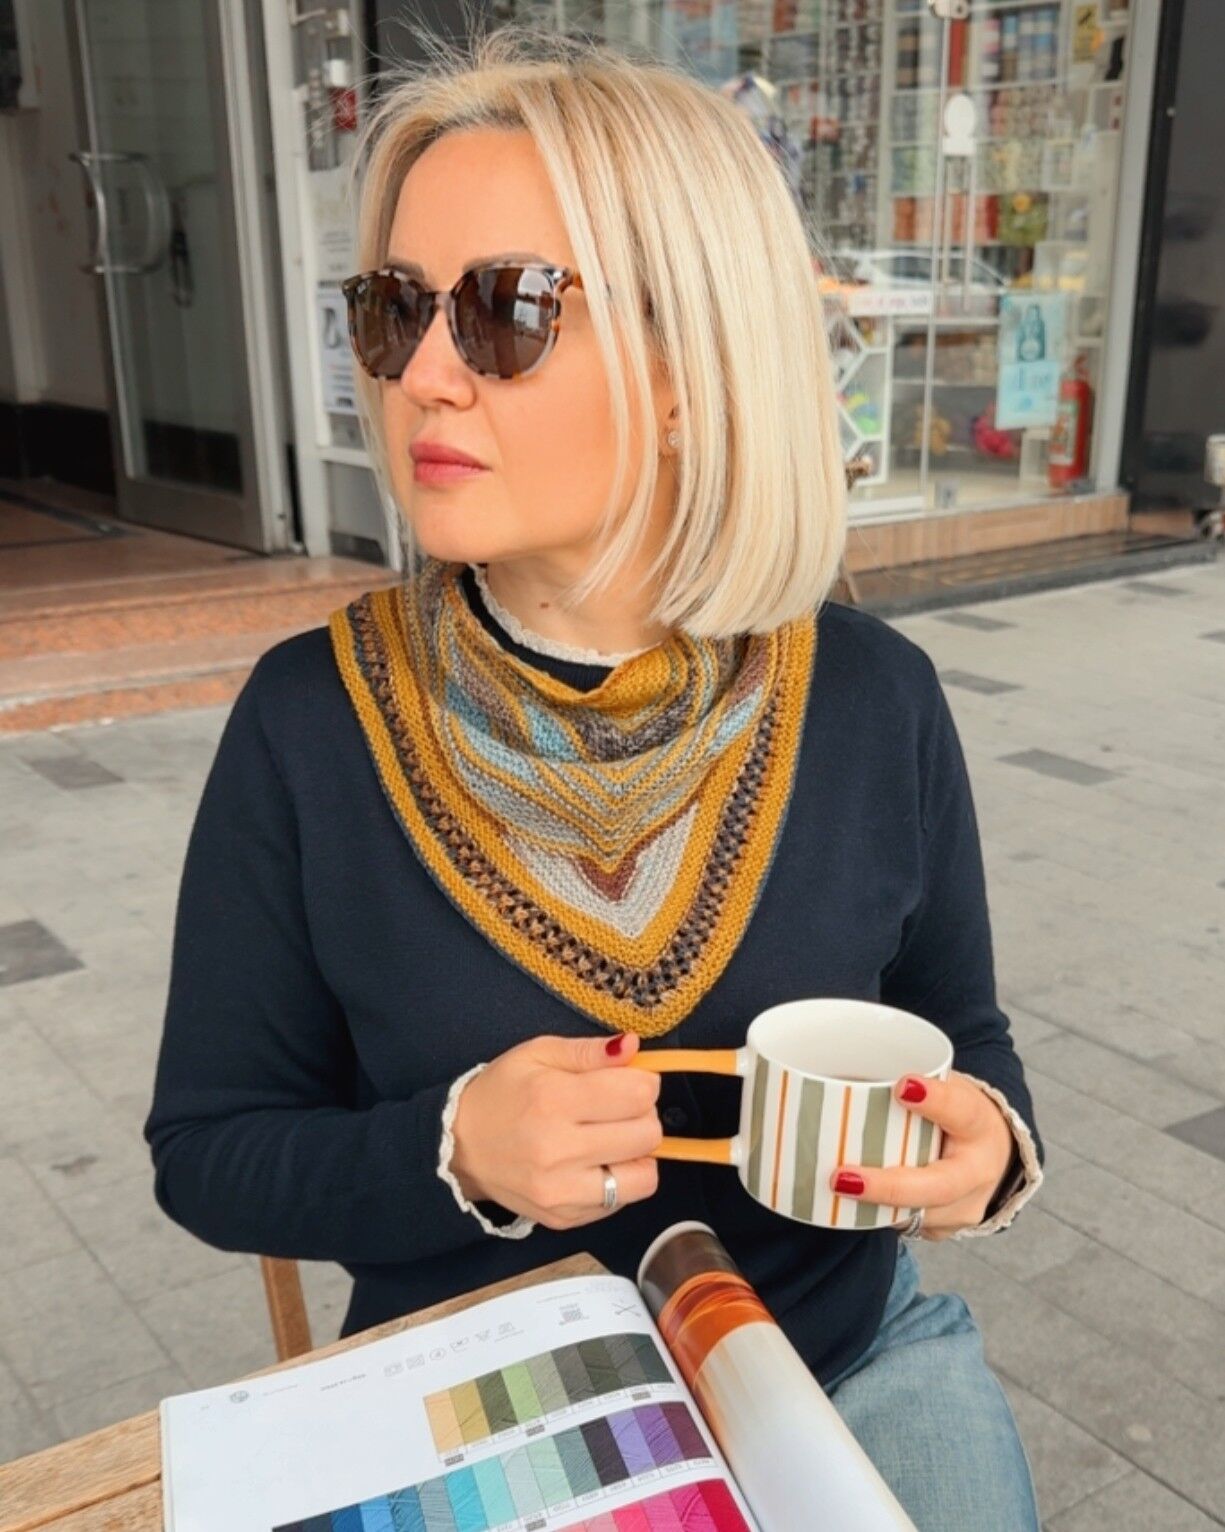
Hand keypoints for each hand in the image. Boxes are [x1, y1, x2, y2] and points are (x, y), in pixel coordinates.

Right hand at [449, 1033, 661, 1230]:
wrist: (458, 1147)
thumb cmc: (502, 1093)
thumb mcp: (537, 1053)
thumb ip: (589, 1050)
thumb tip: (633, 1046)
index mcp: (553, 1099)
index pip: (638, 1095)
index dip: (643, 1083)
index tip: (629, 1081)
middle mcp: (558, 1150)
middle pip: (647, 1134)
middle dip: (643, 1115)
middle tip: (619, 1109)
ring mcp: (561, 1191)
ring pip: (644, 1177)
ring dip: (638, 1154)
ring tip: (615, 1139)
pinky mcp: (563, 1218)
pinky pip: (621, 1202)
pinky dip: (619, 1180)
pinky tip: (595, 1163)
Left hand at [829, 1070, 1015, 1240]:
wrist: (990, 1152)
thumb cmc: (955, 1112)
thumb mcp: (946, 1085)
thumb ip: (909, 1082)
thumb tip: (846, 1073)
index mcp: (978, 1124)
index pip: (962, 1111)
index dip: (936, 1101)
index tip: (902, 1086)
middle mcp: (979, 1171)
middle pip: (938, 1187)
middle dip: (888, 1186)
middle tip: (842, 1177)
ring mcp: (965, 1207)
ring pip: (917, 1214)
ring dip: (872, 1204)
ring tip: (833, 1189)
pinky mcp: (945, 1228)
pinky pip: (907, 1224)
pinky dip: (878, 1212)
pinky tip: (853, 1202)